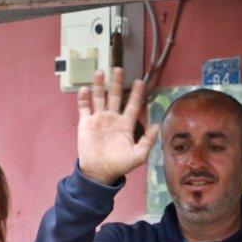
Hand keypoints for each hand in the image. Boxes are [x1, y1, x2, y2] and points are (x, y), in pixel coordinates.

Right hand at [77, 67, 159, 184]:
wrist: (99, 172)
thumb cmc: (119, 165)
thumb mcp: (138, 155)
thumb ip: (148, 140)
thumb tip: (157, 124)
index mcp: (125, 124)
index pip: (133, 105)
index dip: (137, 93)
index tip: (140, 81)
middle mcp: (112, 118)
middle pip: (115, 96)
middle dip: (117, 83)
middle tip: (119, 68)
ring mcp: (98, 119)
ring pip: (99, 98)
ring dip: (99, 85)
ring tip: (100, 71)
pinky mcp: (86, 123)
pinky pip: (84, 108)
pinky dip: (84, 98)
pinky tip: (85, 89)